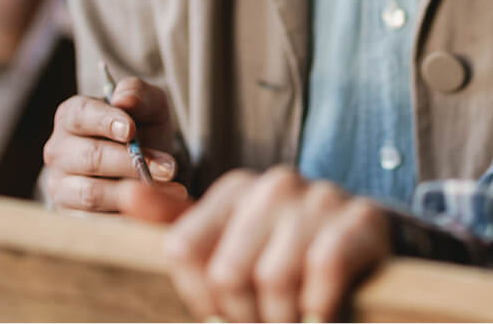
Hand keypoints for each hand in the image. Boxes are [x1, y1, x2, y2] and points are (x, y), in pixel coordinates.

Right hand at [43, 77, 187, 211]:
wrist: (144, 164)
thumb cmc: (141, 127)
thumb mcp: (149, 104)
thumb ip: (137, 93)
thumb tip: (123, 99)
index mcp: (71, 116)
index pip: (80, 115)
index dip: (105, 122)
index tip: (131, 131)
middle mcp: (58, 152)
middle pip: (90, 158)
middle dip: (132, 162)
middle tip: (169, 168)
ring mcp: (61, 187)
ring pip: (92, 193)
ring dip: (133, 192)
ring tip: (171, 189)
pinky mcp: (71, 218)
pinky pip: (96, 223)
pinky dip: (127, 218)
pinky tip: (154, 211)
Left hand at [122, 166, 391, 321]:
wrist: (364, 252)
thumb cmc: (284, 255)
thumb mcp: (229, 242)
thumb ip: (176, 225)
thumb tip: (128, 196)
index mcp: (236, 188)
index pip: (183, 250)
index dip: (200, 296)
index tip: (225, 307)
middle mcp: (275, 183)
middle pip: (227, 274)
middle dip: (244, 316)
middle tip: (264, 320)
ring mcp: (321, 196)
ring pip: (274, 279)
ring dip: (284, 319)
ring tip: (293, 319)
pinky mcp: (361, 219)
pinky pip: (324, 270)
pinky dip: (319, 308)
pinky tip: (322, 313)